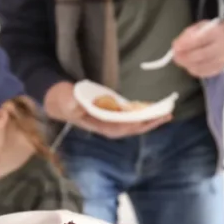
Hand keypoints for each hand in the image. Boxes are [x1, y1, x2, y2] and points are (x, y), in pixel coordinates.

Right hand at [43, 82, 170, 139]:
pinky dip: (141, 113)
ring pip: (132, 122)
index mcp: (96, 124)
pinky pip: (129, 115)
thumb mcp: (62, 98)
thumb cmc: (59, 98)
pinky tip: (152, 108)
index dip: (136, 124)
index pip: (120, 128)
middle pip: (131, 127)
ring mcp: (109, 119)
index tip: (150, 118)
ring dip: (148, 119)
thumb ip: (69, 102)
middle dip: (149, 123)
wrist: (55, 95)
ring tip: (165, 112)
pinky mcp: (111, 111)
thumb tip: (78, 105)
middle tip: (167, 114)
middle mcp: (105, 125)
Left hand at [172, 19, 223, 77]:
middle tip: (175, 56)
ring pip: (202, 66)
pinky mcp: (219, 68)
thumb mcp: (202, 26)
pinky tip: (189, 64)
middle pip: (202, 55)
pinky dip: (193, 69)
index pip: (201, 39)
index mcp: (217, 33)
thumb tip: (176, 45)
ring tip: (180, 60)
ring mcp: (221, 60)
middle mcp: (221, 47)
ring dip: (187, 64)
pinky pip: (204, 72)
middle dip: (185, 57)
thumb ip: (188, 34)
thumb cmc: (214, 32)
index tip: (175, 47)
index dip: (186, 44)